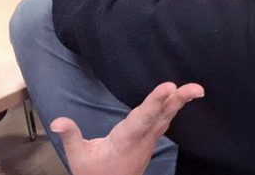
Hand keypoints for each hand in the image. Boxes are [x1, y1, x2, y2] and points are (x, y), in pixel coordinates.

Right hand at [55, 81, 204, 174]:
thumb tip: (57, 121)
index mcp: (125, 140)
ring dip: (179, 103)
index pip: (142, 118)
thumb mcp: (78, 157)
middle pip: (161, 117)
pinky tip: (179, 99)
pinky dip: (172, 109)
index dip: (155, 102)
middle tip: (197, 88)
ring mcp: (147, 141)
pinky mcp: (148, 141)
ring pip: (165, 119)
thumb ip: (70, 136)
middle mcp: (141, 139)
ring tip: (195, 90)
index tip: (169, 87)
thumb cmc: (94, 174)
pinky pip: (163, 122)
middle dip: (178, 101)